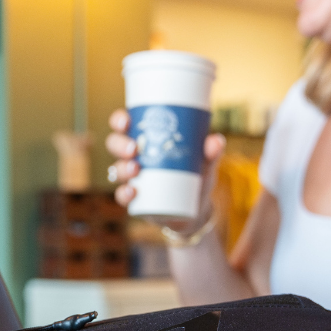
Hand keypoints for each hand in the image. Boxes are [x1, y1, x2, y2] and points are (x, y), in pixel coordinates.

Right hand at [105, 108, 226, 236]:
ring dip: (121, 168)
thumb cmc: (196, 177)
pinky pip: (121, 195)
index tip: (126, 121)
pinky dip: (124, 193)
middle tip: (134, 148)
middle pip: (114, 144)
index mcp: (146, 139)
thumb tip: (216, 140)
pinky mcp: (134, 199)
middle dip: (119, 144)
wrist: (194, 210)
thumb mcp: (205, 164)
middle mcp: (133, 157)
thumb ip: (211, 152)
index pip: (124, 124)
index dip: (119, 120)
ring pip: (115, 169)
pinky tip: (132, 191)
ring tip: (136, 169)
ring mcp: (131, 178)